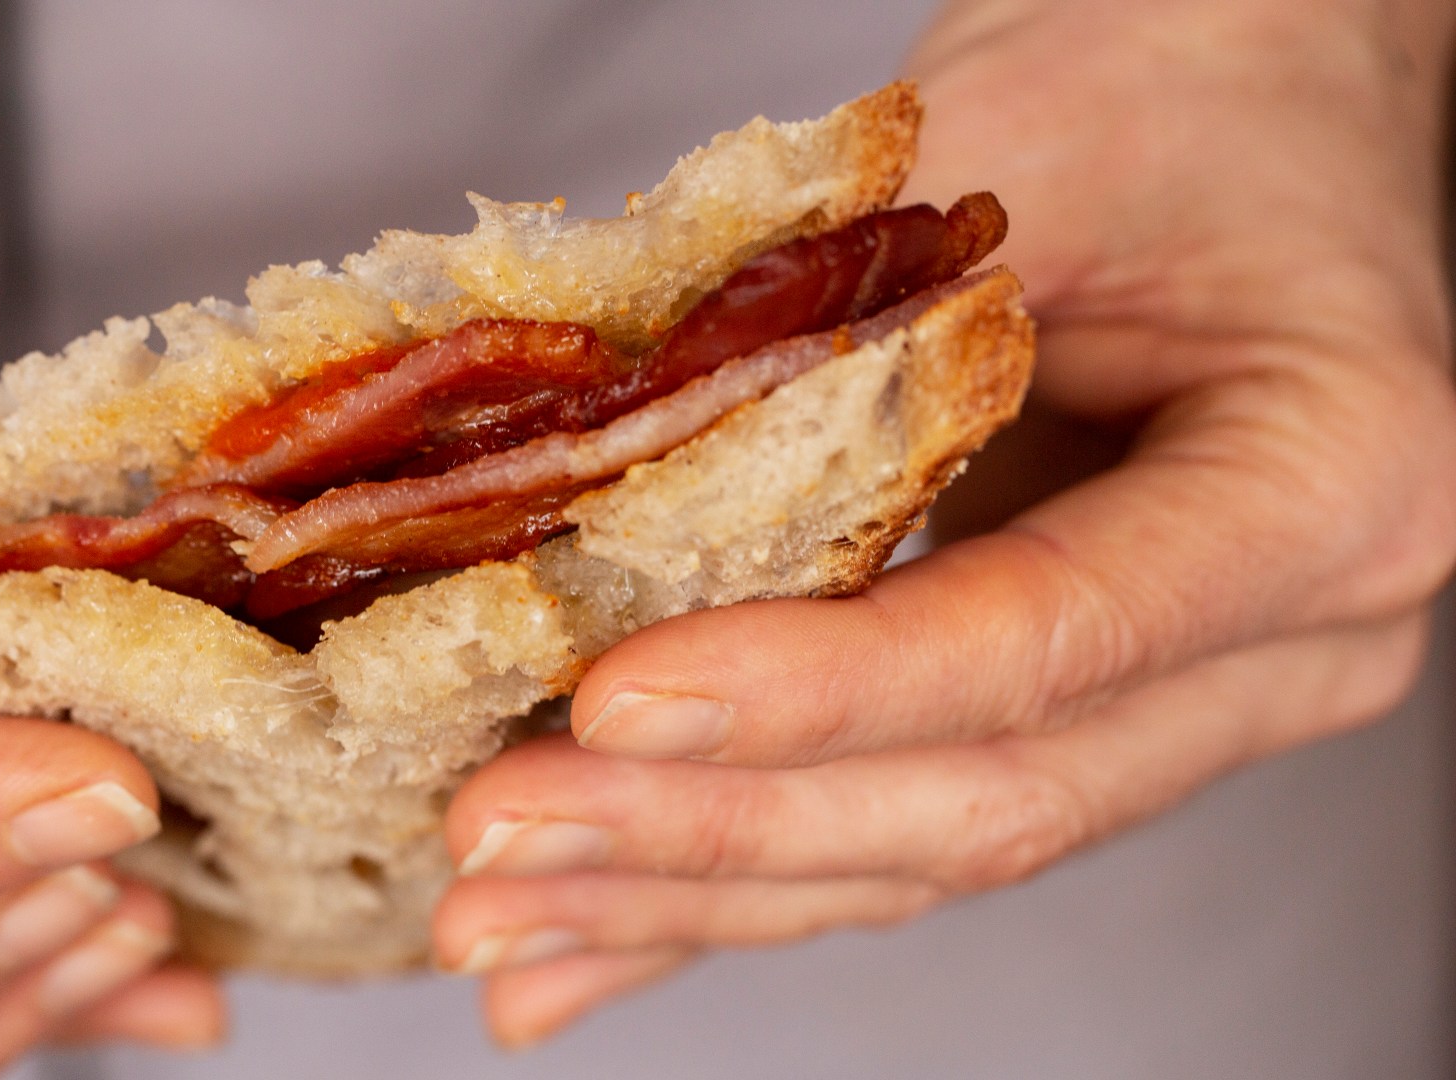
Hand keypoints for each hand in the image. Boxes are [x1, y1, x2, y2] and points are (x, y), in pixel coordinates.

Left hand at [432, 0, 1455, 1046]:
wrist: (1237, 111)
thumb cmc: (1170, 92)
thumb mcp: (1022, 132)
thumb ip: (842, 296)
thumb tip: (578, 452)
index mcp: (1331, 485)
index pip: (1054, 636)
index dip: (825, 688)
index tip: (616, 703)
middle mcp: (1282, 643)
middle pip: (982, 796)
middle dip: (715, 831)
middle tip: (497, 845)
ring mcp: (1178, 705)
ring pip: (921, 847)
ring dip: (690, 891)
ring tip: (498, 922)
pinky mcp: (1060, 716)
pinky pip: (886, 827)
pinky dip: (722, 889)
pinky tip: (580, 955)